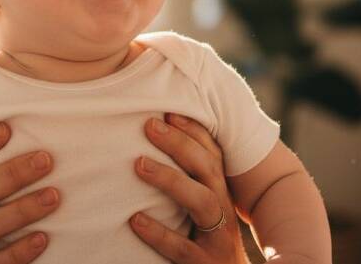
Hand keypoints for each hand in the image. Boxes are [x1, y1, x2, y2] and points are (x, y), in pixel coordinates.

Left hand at [129, 113, 252, 263]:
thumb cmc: (207, 245)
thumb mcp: (203, 212)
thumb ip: (188, 184)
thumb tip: (148, 150)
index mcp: (221, 195)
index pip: (212, 155)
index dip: (193, 131)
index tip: (167, 111)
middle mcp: (224, 212)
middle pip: (207, 169)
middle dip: (180, 143)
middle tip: (149, 125)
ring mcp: (217, 239)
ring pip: (201, 201)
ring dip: (170, 179)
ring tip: (139, 164)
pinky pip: (182, 248)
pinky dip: (159, 233)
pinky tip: (135, 219)